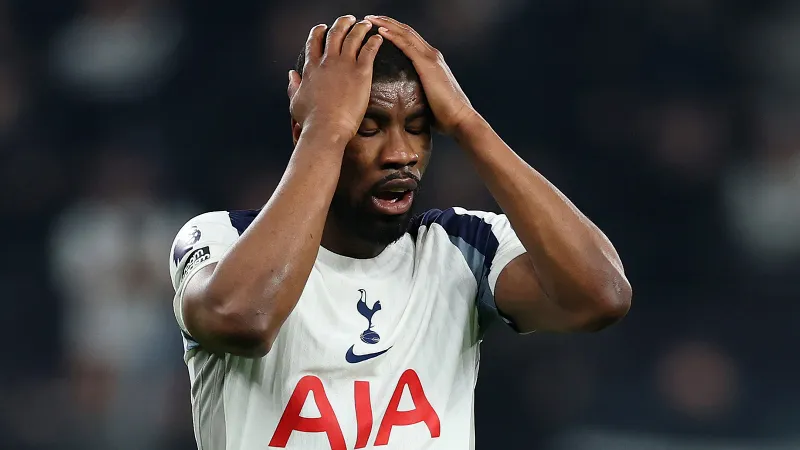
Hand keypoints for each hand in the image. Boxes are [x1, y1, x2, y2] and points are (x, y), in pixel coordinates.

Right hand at [288, 16, 383, 138]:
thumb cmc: (311, 120)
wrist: (327, 128)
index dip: (319, 31)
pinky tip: (378, 38)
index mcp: (311, 68)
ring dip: (360, 27)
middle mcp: (327, 62)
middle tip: (349, 19)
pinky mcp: (361, 72)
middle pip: (334, 34)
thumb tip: (291, 75)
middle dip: (342, 23)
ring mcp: (344, 65)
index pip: (314, 42)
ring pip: (353, 37)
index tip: (323, 27)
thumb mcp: (296, 102)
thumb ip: (294, 86)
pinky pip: (369, 49)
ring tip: (365, 24)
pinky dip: (374, 41)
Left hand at [365, 15, 477, 135]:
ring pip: (405, 34)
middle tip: (370, 18)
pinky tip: (380, 31)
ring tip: (371, 19)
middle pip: (406, 31)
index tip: (378, 26)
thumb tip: (402, 100)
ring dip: (387, 24)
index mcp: (431, 61)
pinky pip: (407, 45)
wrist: (459, 118)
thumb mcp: (426, 98)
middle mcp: (432, 55)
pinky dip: (393, 36)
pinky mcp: (427, 64)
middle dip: (388, 22)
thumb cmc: (444, 115)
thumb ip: (416, 92)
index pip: (410, 39)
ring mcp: (430, 58)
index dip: (394, 30)